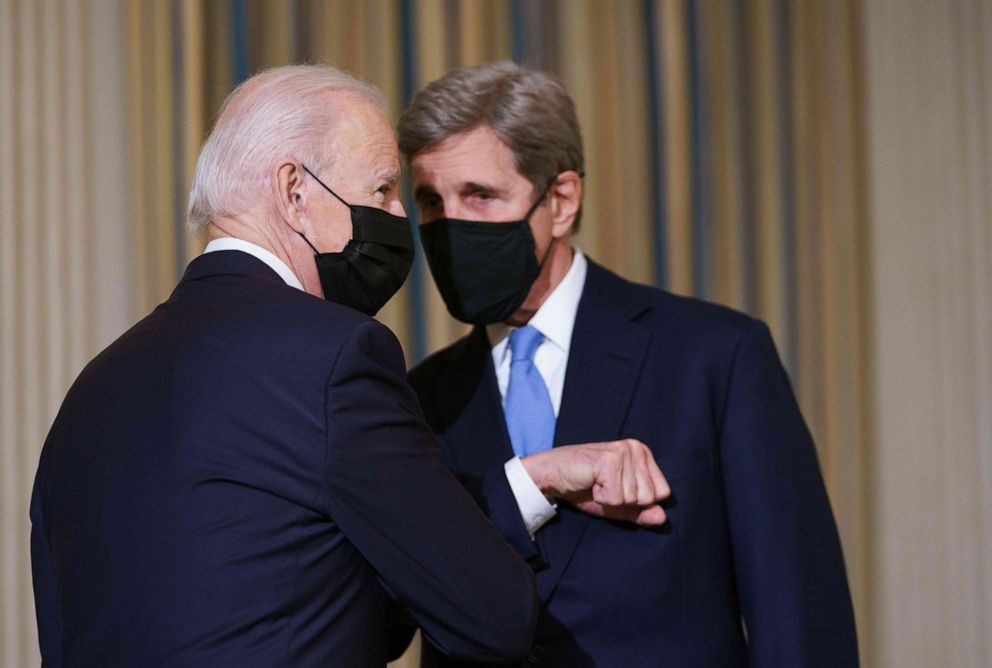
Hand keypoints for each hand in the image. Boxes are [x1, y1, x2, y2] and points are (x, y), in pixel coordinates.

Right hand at [520, 439, 669, 525]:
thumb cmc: (584, 487)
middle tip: (603, 486)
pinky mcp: (609, 460)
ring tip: (596, 483)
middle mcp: (636, 448)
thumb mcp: (617, 504)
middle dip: (624, 501)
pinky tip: (591, 483)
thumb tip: (663, 518)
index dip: (638, 501)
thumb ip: (640, 511)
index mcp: (643, 453)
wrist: (552, 475)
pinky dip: (601, 498)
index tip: (615, 489)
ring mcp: (623, 452)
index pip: (662, 493)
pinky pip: (616, 498)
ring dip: (610, 499)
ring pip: (633, 498)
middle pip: (649, 497)